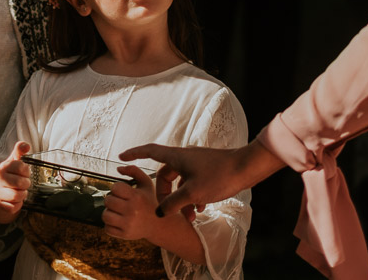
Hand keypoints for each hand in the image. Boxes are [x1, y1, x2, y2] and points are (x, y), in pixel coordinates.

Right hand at [0, 141, 31, 222]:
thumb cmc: (9, 175)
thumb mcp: (13, 160)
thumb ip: (19, 150)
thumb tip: (27, 146)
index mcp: (3, 167)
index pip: (21, 167)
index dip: (26, 170)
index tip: (24, 172)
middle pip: (21, 183)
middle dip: (26, 183)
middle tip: (23, 183)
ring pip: (18, 196)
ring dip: (23, 194)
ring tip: (20, 191)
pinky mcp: (1, 205)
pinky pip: (14, 207)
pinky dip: (17, 205)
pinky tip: (15, 200)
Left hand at [103, 165, 162, 240]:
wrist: (158, 224)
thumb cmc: (149, 201)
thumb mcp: (146, 183)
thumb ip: (134, 170)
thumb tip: (118, 168)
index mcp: (136, 196)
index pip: (115, 187)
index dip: (117, 188)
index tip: (123, 192)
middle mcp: (132, 210)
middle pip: (108, 201)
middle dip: (112, 200)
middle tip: (120, 202)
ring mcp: (128, 224)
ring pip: (105, 215)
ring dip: (109, 212)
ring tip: (117, 211)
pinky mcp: (124, 234)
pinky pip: (107, 228)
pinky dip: (110, 225)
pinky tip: (119, 221)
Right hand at [120, 141, 282, 218]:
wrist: (247, 168)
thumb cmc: (219, 176)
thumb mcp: (192, 193)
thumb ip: (173, 203)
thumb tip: (159, 212)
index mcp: (177, 157)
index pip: (150, 151)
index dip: (134, 154)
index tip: (121, 157)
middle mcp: (185, 157)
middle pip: (165, 174)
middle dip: (164, 194)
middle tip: (166, 210)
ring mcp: (196, 163)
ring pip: (180, 182)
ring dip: (181, 199)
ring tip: (190, 216)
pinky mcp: (207, 170)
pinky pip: (192, 183)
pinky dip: (192, 196)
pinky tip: (201, 208)